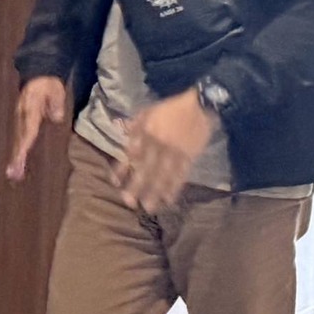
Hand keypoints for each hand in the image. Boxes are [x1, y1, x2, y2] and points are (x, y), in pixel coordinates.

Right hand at [9, 75, 68, 181]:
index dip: (25, 145)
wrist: (38, 74)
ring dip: (14, 157)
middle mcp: (21, 117)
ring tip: (12, 174)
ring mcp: (19, 119)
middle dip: (16, 157)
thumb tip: (56, 117)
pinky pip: (19, 137)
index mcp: (30, 111)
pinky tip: (17, 161)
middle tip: (12, 174)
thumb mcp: (56, 91)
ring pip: (16, 140)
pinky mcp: (20, 121)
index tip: (20, 158)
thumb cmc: (48, 83)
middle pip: (19, 139)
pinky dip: (17, 150)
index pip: (28, 130)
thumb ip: (55, 103)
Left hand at [115, 88, 213, 212]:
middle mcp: (158, 144)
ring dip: (155, 192)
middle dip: (137, 186)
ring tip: (148, 208)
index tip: (114, 182)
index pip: (131, 153)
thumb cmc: (170, 108)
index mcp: (146, 132)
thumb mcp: (147, 111)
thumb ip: (135, 126)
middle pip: (146, 168)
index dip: (122, 168)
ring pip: (163, 175)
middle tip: (129, 202)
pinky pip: (181, 174)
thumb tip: (125, 140)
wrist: (199, 105)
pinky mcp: (189, 157)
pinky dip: (175, 187)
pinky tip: (168, 199)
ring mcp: (174, 152)